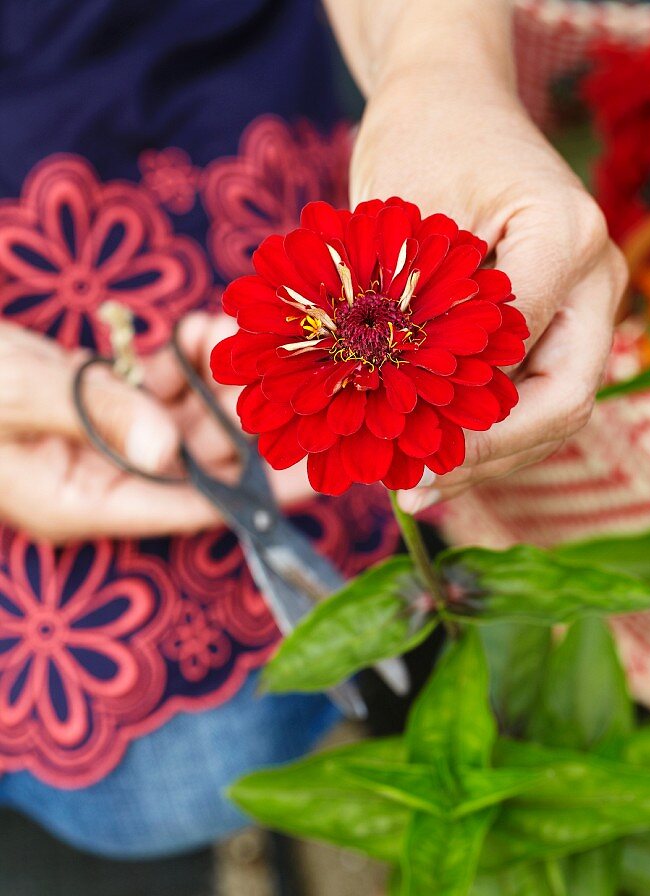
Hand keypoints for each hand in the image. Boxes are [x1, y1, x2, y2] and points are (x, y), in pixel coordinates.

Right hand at [0, 315, 311, 543]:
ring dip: (211, 378)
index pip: (187, 509)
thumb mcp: (23, 391)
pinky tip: (196, 329)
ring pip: (181, 419)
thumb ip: (101, 415)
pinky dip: (176, 362)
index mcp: (79, 502)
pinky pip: (152, 391)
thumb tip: (172, 452)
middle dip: (242, 419)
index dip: (255, 494)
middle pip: (196, 464)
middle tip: (293, 377)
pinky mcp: (92, 407)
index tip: (316, 478)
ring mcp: (96, 444)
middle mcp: (98, 482)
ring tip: (232, 331)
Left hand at [345, 5, 627, 511]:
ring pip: (550, 411)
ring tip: (412, 488)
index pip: (528, 353)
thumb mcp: (405, 214)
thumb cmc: (422, 140)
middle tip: (416, 487)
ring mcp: (579, 307)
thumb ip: (417, 306)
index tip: (407, 444)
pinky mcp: (553, 326)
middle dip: (489, 454)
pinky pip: (530, 396)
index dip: (471, 415)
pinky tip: (429, 458)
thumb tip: (400, 408)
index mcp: (568, 238)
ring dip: (485, 457)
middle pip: (562, 400)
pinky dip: (483, 433)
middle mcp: (592, 279)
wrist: (448, 105)